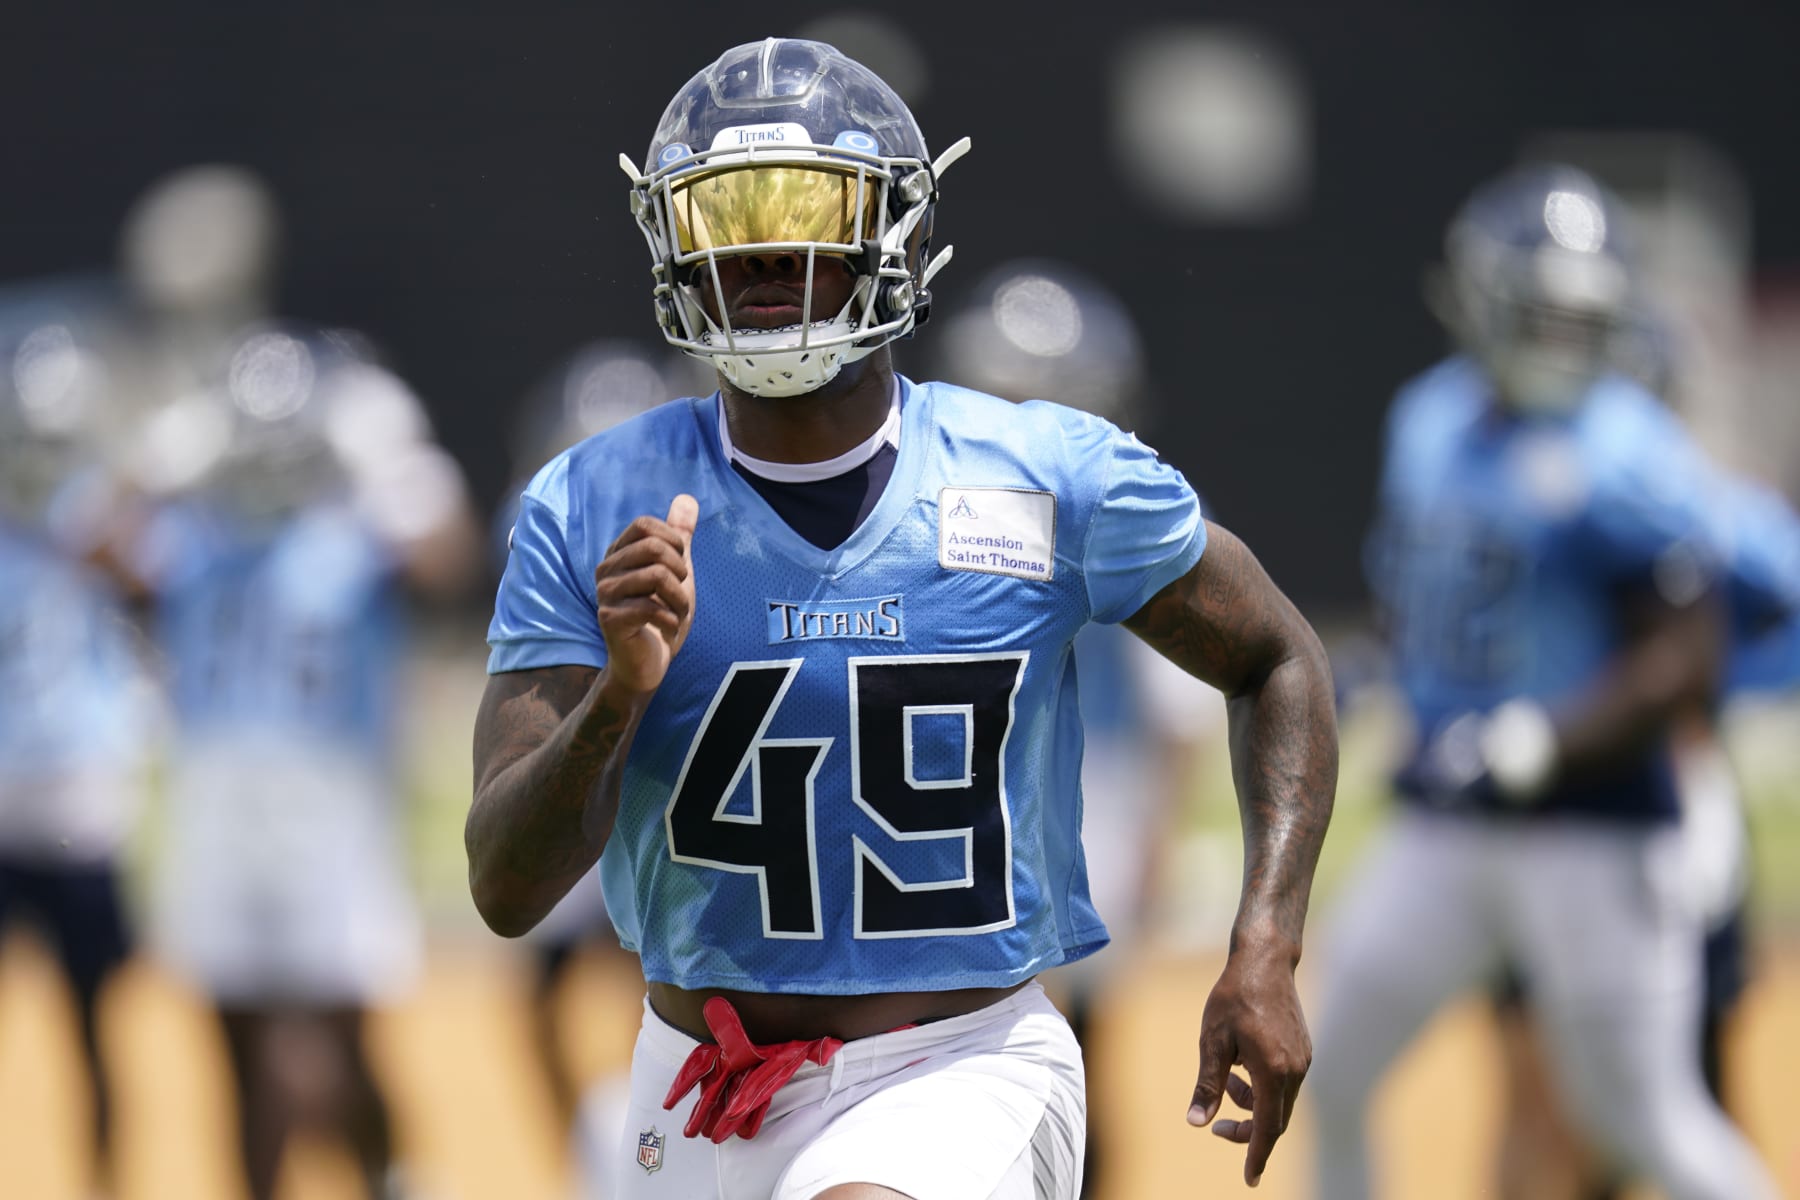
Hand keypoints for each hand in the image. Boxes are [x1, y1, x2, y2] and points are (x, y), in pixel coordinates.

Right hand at [595, 495, 697, 694]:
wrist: (649, 663)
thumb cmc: (661, 615)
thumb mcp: (676, 571)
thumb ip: (679, 535)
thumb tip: (687, 497)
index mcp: (618, 554)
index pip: (644, 525)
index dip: (672, 541)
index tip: (679, 568)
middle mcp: (606, 570)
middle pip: (653, 547)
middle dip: (680, 572)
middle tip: (679, 595)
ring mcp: (605, 594)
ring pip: (657, 575)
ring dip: (680, 600)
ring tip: (676, 615)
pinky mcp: (609, 619)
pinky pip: (651, 606)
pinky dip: (671, 620)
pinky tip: (667, 629)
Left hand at [1188, 945, 1310, 1186]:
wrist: (1265, 960)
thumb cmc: (1233, 997)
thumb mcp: (1211, 1041)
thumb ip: (1207, 1085)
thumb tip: (1197, 1122)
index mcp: (1274, 1071)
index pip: (1267, 1128)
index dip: (1255, 1155)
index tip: (1249, 1179)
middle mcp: (1296, 1070)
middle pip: (1275, 1120)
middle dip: (1248, 1131)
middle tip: (1217, 1129)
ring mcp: (1303, 1060)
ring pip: (1280, 1101)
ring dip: (1253, 1105)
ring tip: (1227, 1083)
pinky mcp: (1303, 1050)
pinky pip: (1285, 1083)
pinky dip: (1264, 1088)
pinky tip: (1242, 1068)